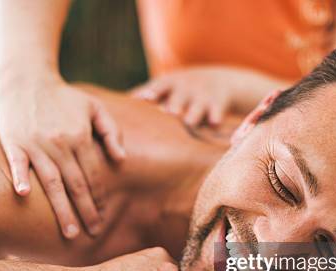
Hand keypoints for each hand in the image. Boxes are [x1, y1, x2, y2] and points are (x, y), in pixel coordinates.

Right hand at [0, 70, 125, 238]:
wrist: (28, 79)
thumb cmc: (65, 97)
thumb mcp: (95, 107)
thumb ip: (111, 132)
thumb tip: (121, 160)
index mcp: (80, 137)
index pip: (94, 175)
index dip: (100, 198)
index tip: (104, 217)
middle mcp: (60, 143)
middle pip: (76, 184)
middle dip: (86, 211)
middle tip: (92, 233)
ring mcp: (36, 144)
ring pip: (52, 182)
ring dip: (62, 209)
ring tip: (70, 232)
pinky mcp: (15, 142)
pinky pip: (18, 163)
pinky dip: (20, 177)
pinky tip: (23, 195)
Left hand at [133, 66, 262, 126]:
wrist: (222, 80)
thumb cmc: (184, 88)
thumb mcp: (168, 85)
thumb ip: (145, 95)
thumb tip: (113, 108)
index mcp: (169, 84)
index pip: (158, 87)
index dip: (150, 93)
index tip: (143, 99)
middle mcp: (185, 89)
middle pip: (176, 102)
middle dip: (173, 108)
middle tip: (170, 112)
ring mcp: (202, 97)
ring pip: (195, 111)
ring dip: (192, 117)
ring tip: (189, 123)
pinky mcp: (218, 106)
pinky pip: (216, 117)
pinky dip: (215, 121)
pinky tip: (214, 125)